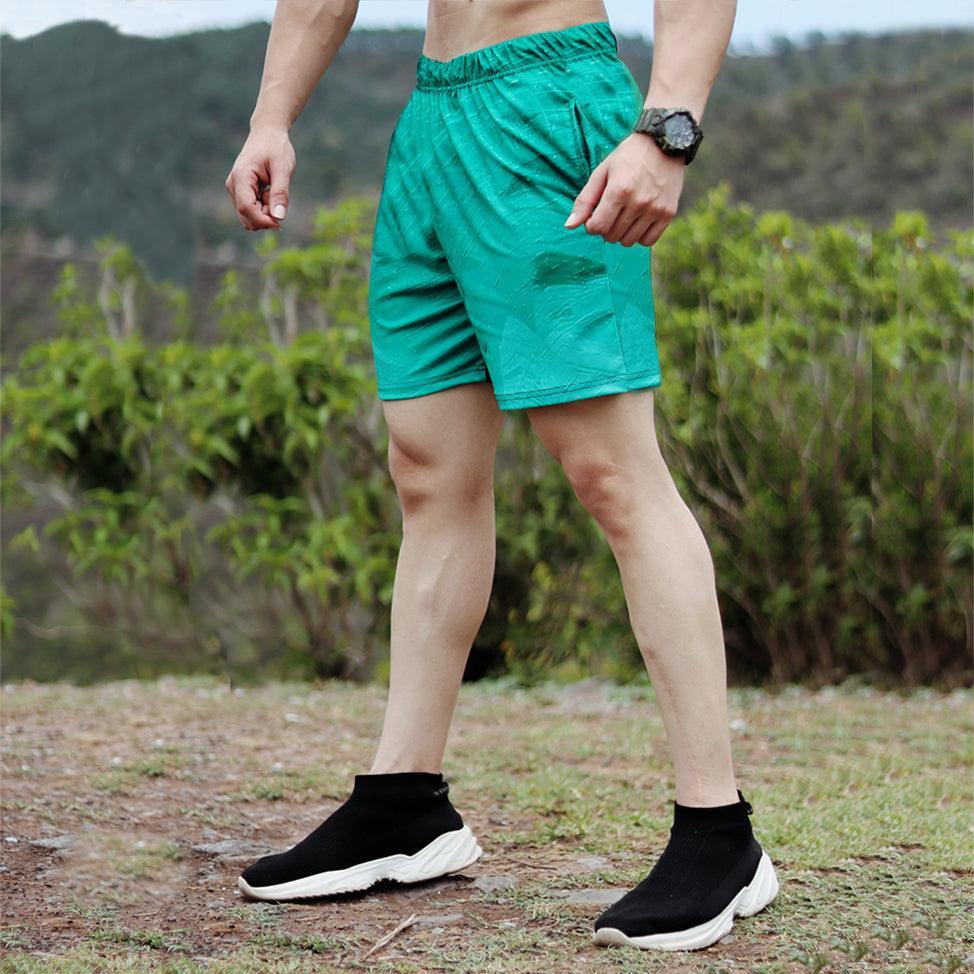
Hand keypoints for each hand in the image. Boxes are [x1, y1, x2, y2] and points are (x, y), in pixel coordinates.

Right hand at [225, 125, 295, 231]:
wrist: (267, 133)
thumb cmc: (276, 148)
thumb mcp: (283, 169)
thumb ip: (280, 193)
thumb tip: (279, 218)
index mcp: (241, 177)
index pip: (247, 209)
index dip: (263, 221)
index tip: (280, 222)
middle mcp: (233, 186)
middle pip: (246, 217)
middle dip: (265, 218)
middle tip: (278, 201)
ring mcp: (234, 190)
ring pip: (248, 217)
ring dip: (264, 212)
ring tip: (272, 192)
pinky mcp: (239, 193)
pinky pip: (251, 211)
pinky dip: (263, 208)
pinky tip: (268, 192)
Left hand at [564, 132, 684, 246]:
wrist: (664, 143)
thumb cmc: (628, 158)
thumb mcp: (602, 173)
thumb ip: (584, 200)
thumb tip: (569, 226)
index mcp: (619, 190)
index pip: (598, 228)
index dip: (592, 225)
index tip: (595, 215)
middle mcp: (638, 202)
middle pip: (612, 236)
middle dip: (606, 228)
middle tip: (611, 212)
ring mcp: (655, 209)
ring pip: (629, 242)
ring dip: (622, 233)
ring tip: (624, 215)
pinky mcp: (668, 213)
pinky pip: (648, 241)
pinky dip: (640, 235)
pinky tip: (638, 221)